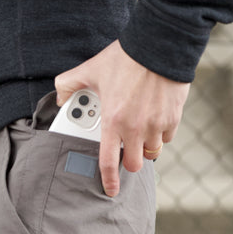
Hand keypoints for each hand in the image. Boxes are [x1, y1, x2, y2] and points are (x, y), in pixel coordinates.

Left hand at [54, 39, 190, 196]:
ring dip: (146, 146)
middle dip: (131, 160)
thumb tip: (59, 96)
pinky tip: (155, 116)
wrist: (160, 42)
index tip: (111, 190)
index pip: (108, 162)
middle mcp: (135, 128)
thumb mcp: (91, 68)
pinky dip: (161, 132)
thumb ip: (69, 84)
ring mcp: (156, 125)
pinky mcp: (173, 118)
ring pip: (153, 151)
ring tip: (140, 127)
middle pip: (135, 164)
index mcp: (113, 121)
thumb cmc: (125, 56)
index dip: (109, 181)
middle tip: (127, 147)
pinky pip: (167, 137)